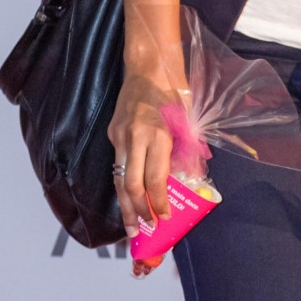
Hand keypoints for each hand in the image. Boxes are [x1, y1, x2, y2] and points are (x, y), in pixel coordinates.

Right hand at [108, 57, 189, 236]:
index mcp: (158, 134)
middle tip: (143, 231)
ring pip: (118, 178)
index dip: (158, 202)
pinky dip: (121, 186)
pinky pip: (117, 165)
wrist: (147, 69)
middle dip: (137, 211)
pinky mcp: (112, 133)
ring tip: (130, 226)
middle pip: (130, 184)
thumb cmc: (173, 95)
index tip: (163, 219)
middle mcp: (135, 137)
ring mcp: (119, 136)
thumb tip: (188, 182)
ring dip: (124, 205)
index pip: (155, 178)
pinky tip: (127, 200)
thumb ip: (187, 153)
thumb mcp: (188, 123)